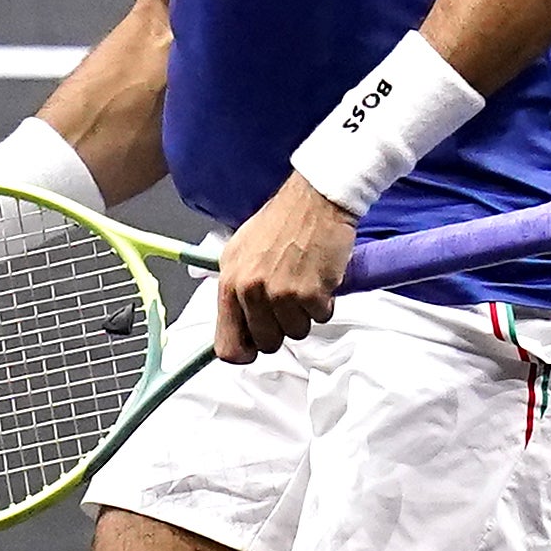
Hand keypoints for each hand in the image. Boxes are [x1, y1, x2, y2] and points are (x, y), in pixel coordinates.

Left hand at [213, 174, 356, 361]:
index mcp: (229, 283)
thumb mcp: (240, 251)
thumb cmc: (280, 221)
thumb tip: (233, 322)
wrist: (316, 198)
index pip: (226, 344)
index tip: (254, 347)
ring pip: (296, 333)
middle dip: (280, 328)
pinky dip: (324, 303)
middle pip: (267, 343)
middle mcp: (250, 291)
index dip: (243, 351)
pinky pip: (320, 318)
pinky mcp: (310, 293)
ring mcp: (280, 294)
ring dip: (304, 314)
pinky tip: (320, 278)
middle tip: (288, 302)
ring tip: (305, 283)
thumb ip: (235, 288)